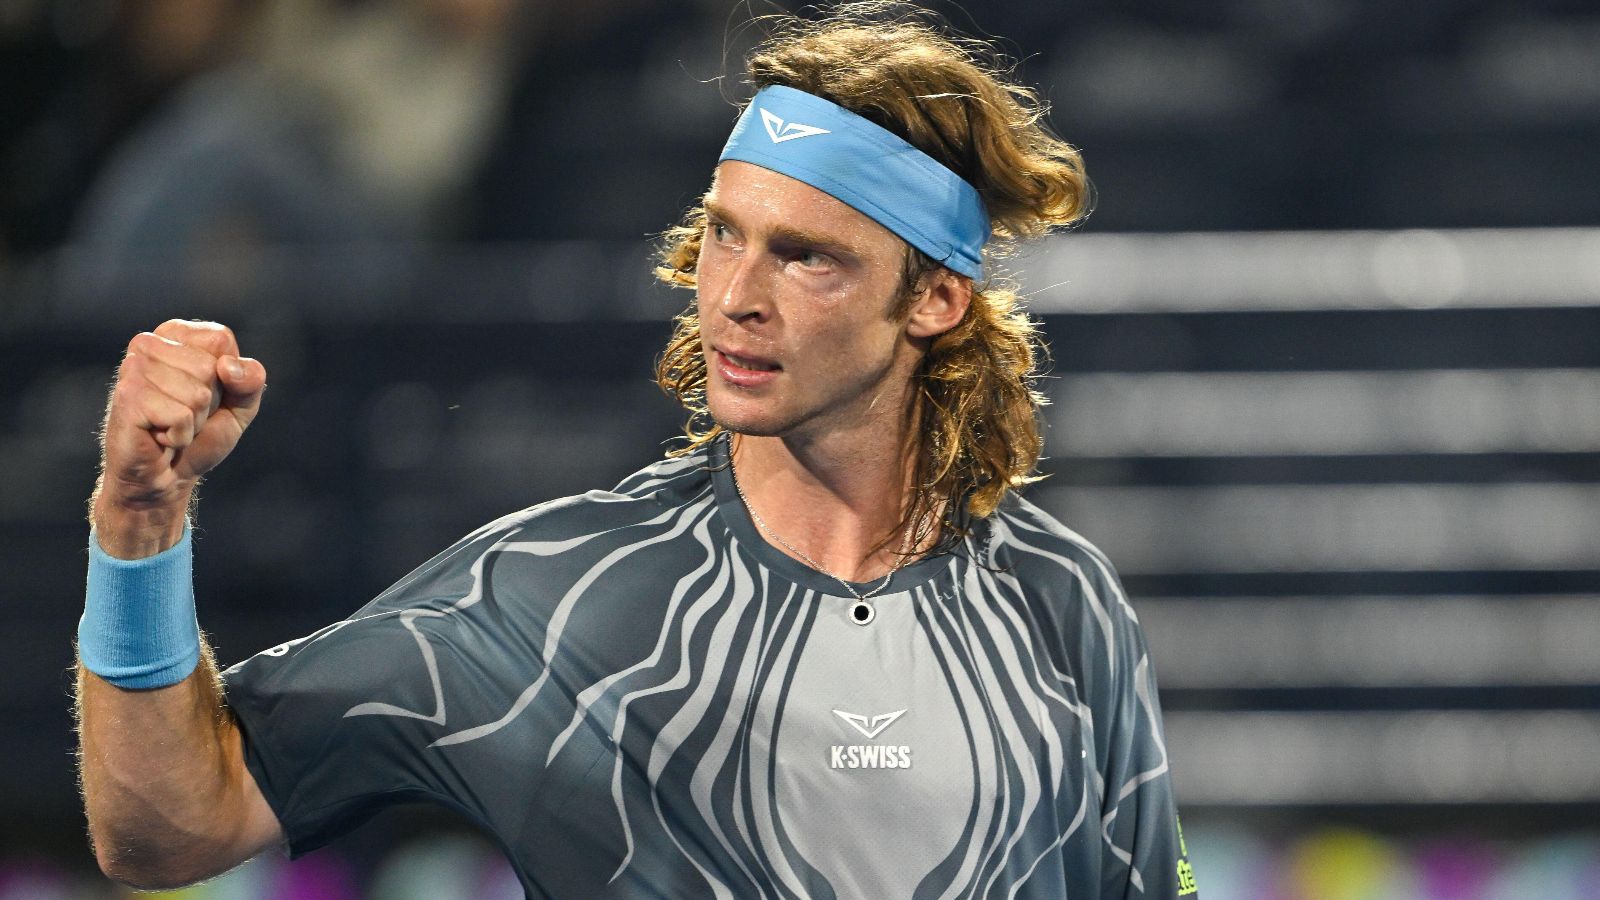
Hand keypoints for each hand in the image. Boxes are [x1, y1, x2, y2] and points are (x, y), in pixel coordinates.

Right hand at [94, 320, 266, 551]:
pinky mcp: (127, 397)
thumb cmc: (200, 437)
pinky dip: (180, 435)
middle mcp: (147, 343)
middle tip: (185, 416)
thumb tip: (228, 367)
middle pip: (210, 367)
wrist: (166, 478)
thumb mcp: (240, 405)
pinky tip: (160, 437)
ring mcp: (133, 368)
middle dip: (208, 403)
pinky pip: (181, 416)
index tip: (204, 394)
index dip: (226, 376)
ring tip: (170, 426)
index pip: (220, 339)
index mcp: (174, 335)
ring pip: (197, 394)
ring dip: (193, 421)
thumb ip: (251, 379)